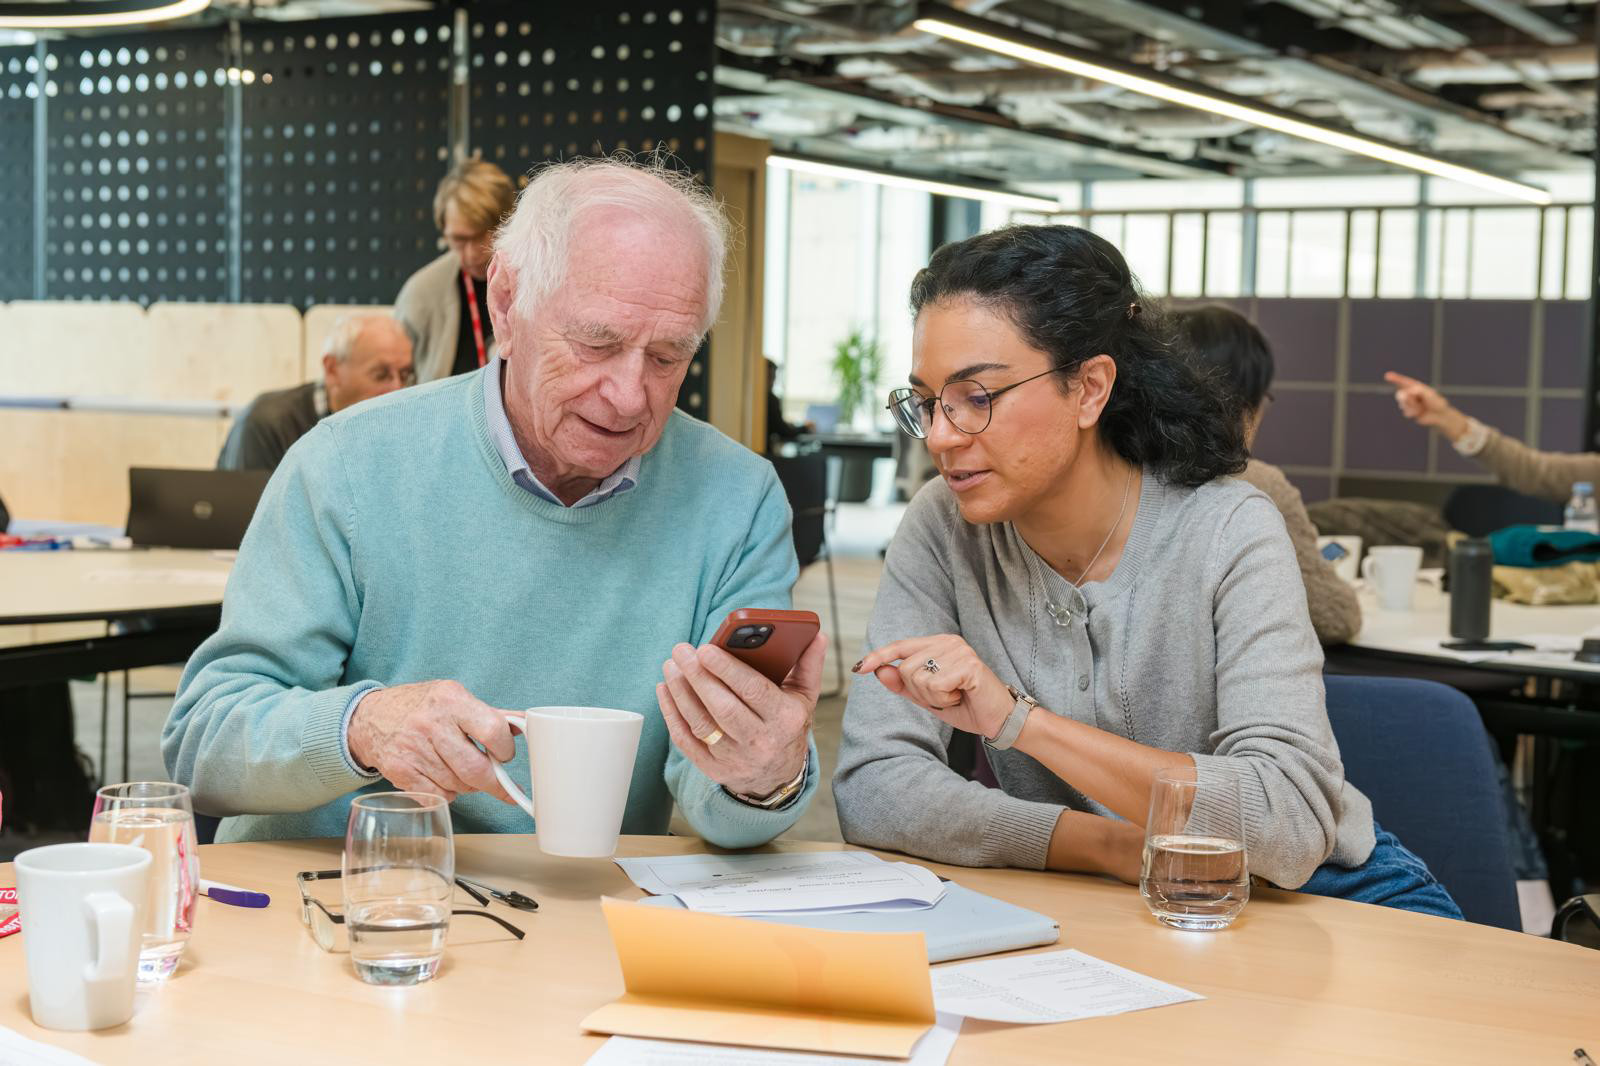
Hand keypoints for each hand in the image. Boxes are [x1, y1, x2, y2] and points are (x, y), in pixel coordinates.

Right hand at [346, 680, 516, 803]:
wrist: (369, 717)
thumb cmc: (420, 707)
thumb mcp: (454, 698)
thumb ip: (490, 714)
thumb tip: (524, 726)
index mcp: (451, 700)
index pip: (494, 731)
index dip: (505, 750)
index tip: (504, 754)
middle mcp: (431, 724)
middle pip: (476, 769)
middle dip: (492, 781)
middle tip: (498, 780)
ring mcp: (413, 749)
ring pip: (459, 786)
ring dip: (468, 785)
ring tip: (460, 769)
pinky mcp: (400, 772)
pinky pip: (439, 796)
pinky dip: (447, 793)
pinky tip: (441, 777)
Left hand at [656, 633, 825, 798]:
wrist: (777, 774)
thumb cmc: (787, 725)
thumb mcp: (804, 698)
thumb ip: (808, 665)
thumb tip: (816, 635)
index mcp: (785, 719)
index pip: (753, 691)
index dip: (727, 669)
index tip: (706, 648)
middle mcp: (761, 741)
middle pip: (723, 707)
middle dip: (698, 676)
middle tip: (682, 651)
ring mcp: (735, 758)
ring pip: (701, 723)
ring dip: (681, 692)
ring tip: (672, 665)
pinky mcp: (714, 769)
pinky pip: (687, 741)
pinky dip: (672, 714)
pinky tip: (665, 690)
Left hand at [853, 635, 1014, 740]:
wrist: (999, 720)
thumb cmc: (966, 705)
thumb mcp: (927, 697)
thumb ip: (903, 684)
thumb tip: (877, 671)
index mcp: (938, 644)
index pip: (901, 646)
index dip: (879, 657)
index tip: (860, 668)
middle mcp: (948, 641)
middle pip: (906, 668)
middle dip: (919, 692)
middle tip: (944, 696)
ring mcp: (959, 650)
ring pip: (918, 678)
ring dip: (933, 697)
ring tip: (955, 695)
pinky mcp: (968, 664)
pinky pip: (935, 685)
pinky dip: (944, 699)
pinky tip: (962, 696)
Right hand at [1384, 372, 1468, 441]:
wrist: (1439, 415)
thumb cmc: (1436, 402)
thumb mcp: (1429, 394)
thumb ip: (1417, 390)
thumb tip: (1405, 393)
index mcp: (1415, 387)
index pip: (1403, 381)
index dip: (1395, 378)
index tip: (1387, 375)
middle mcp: (1410, 394)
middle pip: (1400, 394)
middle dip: (1407, 399)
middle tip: (1417, 400)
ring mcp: (1409, 403)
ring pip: (1403, 404)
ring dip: (1413, 406)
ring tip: (1422, 407)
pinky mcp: (1408, 411)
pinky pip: (1406, 412)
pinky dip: (1414, 412)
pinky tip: (1420, 412)